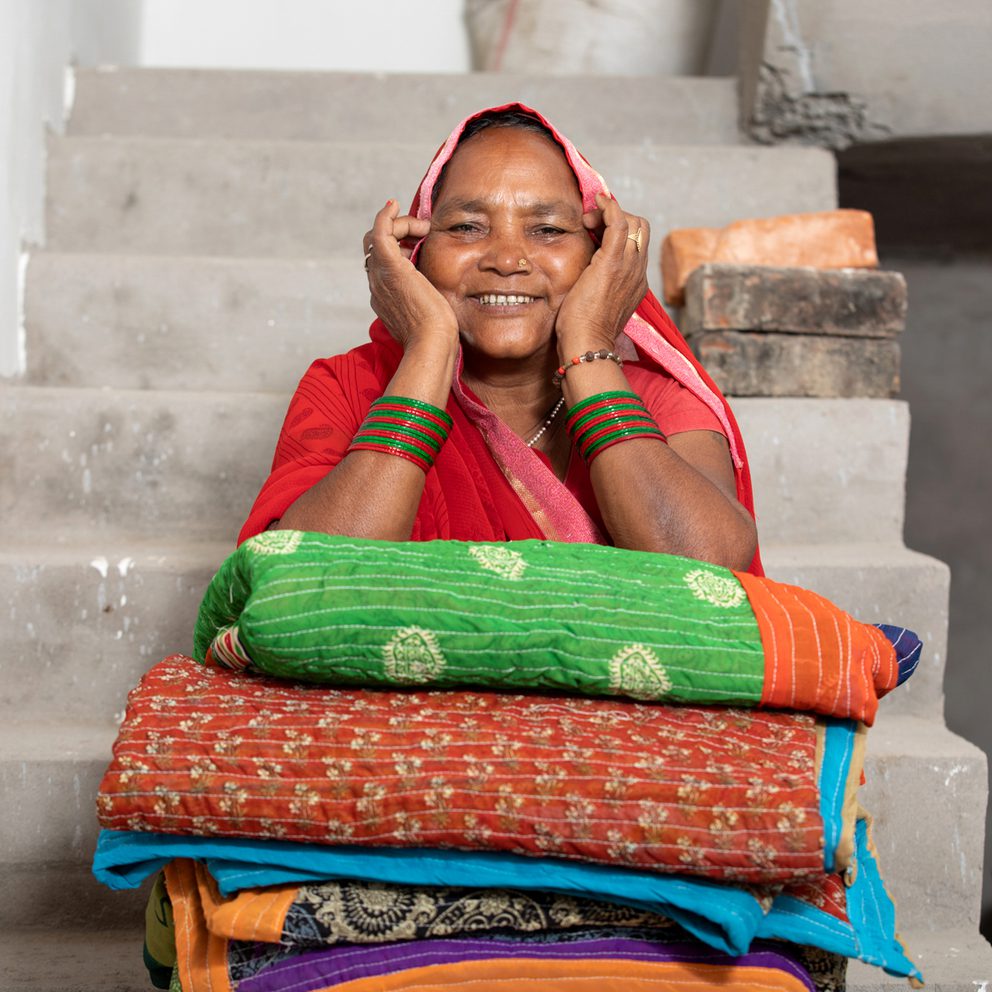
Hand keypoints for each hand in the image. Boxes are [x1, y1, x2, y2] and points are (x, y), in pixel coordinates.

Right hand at [363, 201, 458, 352]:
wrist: (431, 344)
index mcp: (385, 298)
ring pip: (377, 238)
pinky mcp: (390, 265)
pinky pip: (380, 231)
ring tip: (423, 227)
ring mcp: (380, 275)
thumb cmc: (437, 336)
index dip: (398, 249)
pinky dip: (385, 215)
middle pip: (375, 249)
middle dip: (396, 235)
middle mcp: (377, 286)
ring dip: (400, 226)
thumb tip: (438, 289)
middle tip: (423, 233)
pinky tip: (394, 205)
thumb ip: (428, 297)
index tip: (420, 245)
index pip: (382, 265)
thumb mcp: (431, 313)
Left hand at [554, 193, 648, 354]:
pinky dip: (609, 207)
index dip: (618, 231)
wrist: (587, 344)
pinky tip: (597, 201)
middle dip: (618, 218)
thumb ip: (598, 286)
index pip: (637, 245)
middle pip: (641, 229)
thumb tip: (585, 275)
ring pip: (633, 223)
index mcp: (636, 283)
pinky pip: (619, 222)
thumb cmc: (584, 332)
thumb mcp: (597, 304)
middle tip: (591, 224)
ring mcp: (629, 266)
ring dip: (609, 214)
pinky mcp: (613, 262)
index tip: (595, 232)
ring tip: (588, 220)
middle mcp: (638, 272)